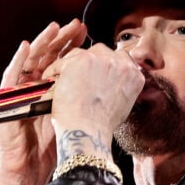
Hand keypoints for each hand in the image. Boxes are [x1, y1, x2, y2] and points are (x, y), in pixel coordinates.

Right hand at [0, 20, 86, 184]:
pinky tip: (26, 46)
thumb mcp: (71, 118)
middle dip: (62, 39)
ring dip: (42, 42)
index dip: (73, 46)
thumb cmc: (49, 148)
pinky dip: (18, 60)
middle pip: (48, 56)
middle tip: (77, 25)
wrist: (28, 170)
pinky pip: (10, 77)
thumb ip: (83, 100)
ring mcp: (19, 93)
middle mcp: (34, 87)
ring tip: (55, 28)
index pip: (62, 61)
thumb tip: (110, 84)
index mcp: (50, 90)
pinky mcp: (6, 101)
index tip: (88, 33)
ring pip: (30, 61)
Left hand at [43, 44, 143, 158]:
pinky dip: (55, 72)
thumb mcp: (123, 104)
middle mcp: (120, 62)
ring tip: (63, 83)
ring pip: (81, 54)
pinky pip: (63, 61)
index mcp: (133, 73)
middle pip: (100, 52)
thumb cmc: (101, 125)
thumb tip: (111, 83)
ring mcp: (100, 59)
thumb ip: (121, 87)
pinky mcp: (80, 60)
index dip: (105, 66)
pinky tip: (51, 84)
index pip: (119, 58)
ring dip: (71, 66)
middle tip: (77, 78)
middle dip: (88, 63)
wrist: (88, 131)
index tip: (95, 74)